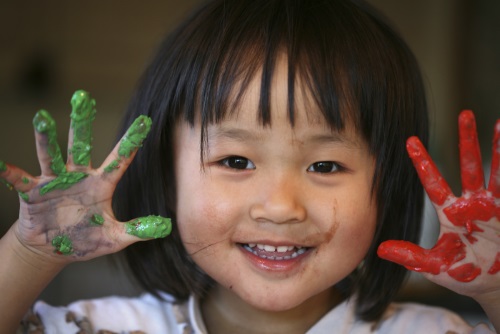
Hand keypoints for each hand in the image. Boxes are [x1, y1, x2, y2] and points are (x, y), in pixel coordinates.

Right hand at [0, 90, 170, 264]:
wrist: (53, 249)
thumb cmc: (86, 239)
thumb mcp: (113, 237)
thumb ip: (137, 230)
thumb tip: (166, 227)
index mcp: (101, 185)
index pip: (120, 159)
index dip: (131, 141)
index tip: (145, 120)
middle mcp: (78, 176)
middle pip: (80, 146)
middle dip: (81, 123)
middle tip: (82, 98)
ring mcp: (55, 181)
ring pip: (51, 155)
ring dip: (46, 138)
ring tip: (42, 118)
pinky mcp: (32, 192)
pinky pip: (19, 180)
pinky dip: (10, 172)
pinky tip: (3, 165)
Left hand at [378, 110, 498, 296]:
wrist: (494, 286)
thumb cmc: (464, 274)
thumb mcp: (435, 265)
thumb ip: (411, 256)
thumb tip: (380, 249)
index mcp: (450, 212)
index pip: (433, 182)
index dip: (423, 162)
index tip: (410, 140)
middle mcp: (472, 204)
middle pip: (469, 165)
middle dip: (467, 140)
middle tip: (464, 113)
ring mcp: (493, 207)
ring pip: (496, 172)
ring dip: (498, 149)